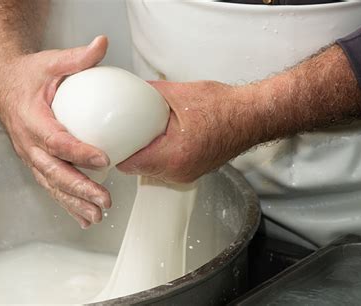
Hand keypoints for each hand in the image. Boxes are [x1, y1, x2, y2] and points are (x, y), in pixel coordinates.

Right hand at [0, 36, 110, 228]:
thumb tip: (102, 44)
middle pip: (54, 171)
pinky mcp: (35, 162)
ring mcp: (30, 155)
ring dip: (73, 203)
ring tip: (96, 217)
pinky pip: (50, 185)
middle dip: (79, 189)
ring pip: (51, 184)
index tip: (103, 159)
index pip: (56, 140)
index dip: (78, 152)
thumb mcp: (51, 62)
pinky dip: (65, 203)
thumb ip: (77, 57)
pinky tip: (82, 217)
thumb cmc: (28, 76)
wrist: (4, 84)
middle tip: (104, 201)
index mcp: (31, 118)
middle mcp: (28, 142)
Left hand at [117, 81, 259, 182]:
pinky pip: (165, 169)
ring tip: (139, 136)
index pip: (130, 163)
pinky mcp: (192, 173)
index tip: (108, 142)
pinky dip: (158, 156)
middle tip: (120, 135)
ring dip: (143, 155)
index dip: (115, 153)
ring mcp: (187, 175)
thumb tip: (130, 89)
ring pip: (151, 170)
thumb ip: (150, 92)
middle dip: (128, 153)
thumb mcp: (180, 93)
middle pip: (139, 169)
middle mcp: (179, 171)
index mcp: (174, 154)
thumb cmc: (225, 107)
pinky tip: (159, 140)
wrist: (252, 117)